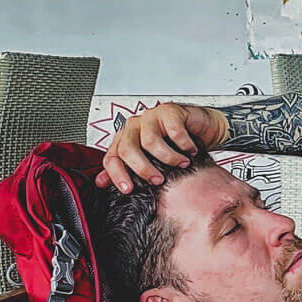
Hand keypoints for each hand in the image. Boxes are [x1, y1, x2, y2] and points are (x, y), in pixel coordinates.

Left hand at [95, 102, 229, 193]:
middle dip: (143, 169)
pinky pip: (173, 131)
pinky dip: (184, 145)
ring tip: (182, 164)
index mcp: (125, 139)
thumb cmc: (175, 144)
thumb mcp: (151, 161)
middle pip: (127, 149)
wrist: (200, 128)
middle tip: (158, 180)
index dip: (117, 174)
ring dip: (169, 158)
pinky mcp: (169, 111)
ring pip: (150, 141)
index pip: (112, 157)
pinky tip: (190, 150)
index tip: (128, 189)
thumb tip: (101, 183)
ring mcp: (151, 117)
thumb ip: (127, 170)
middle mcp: (134, 127)